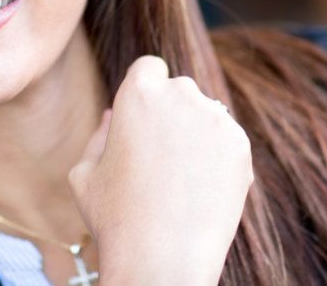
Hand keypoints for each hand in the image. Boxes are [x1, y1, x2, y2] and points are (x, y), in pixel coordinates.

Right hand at [68, 56, 253, 283]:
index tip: (145, 116)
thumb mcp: (85, 174)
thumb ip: (99, 136)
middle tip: (161, 157)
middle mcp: (180, 95)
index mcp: (138, 93)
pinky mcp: (241, 145)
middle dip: (171, 113)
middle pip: (179, 89)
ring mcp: (215, 118)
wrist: (163, 260)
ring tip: (181, 179)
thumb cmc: (116, 218)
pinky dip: (218, 158)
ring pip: (206, 114)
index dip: (145, 88)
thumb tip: (113, 116)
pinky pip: (227, 140)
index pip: (149, 67)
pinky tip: (201, 190)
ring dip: (196, 134)